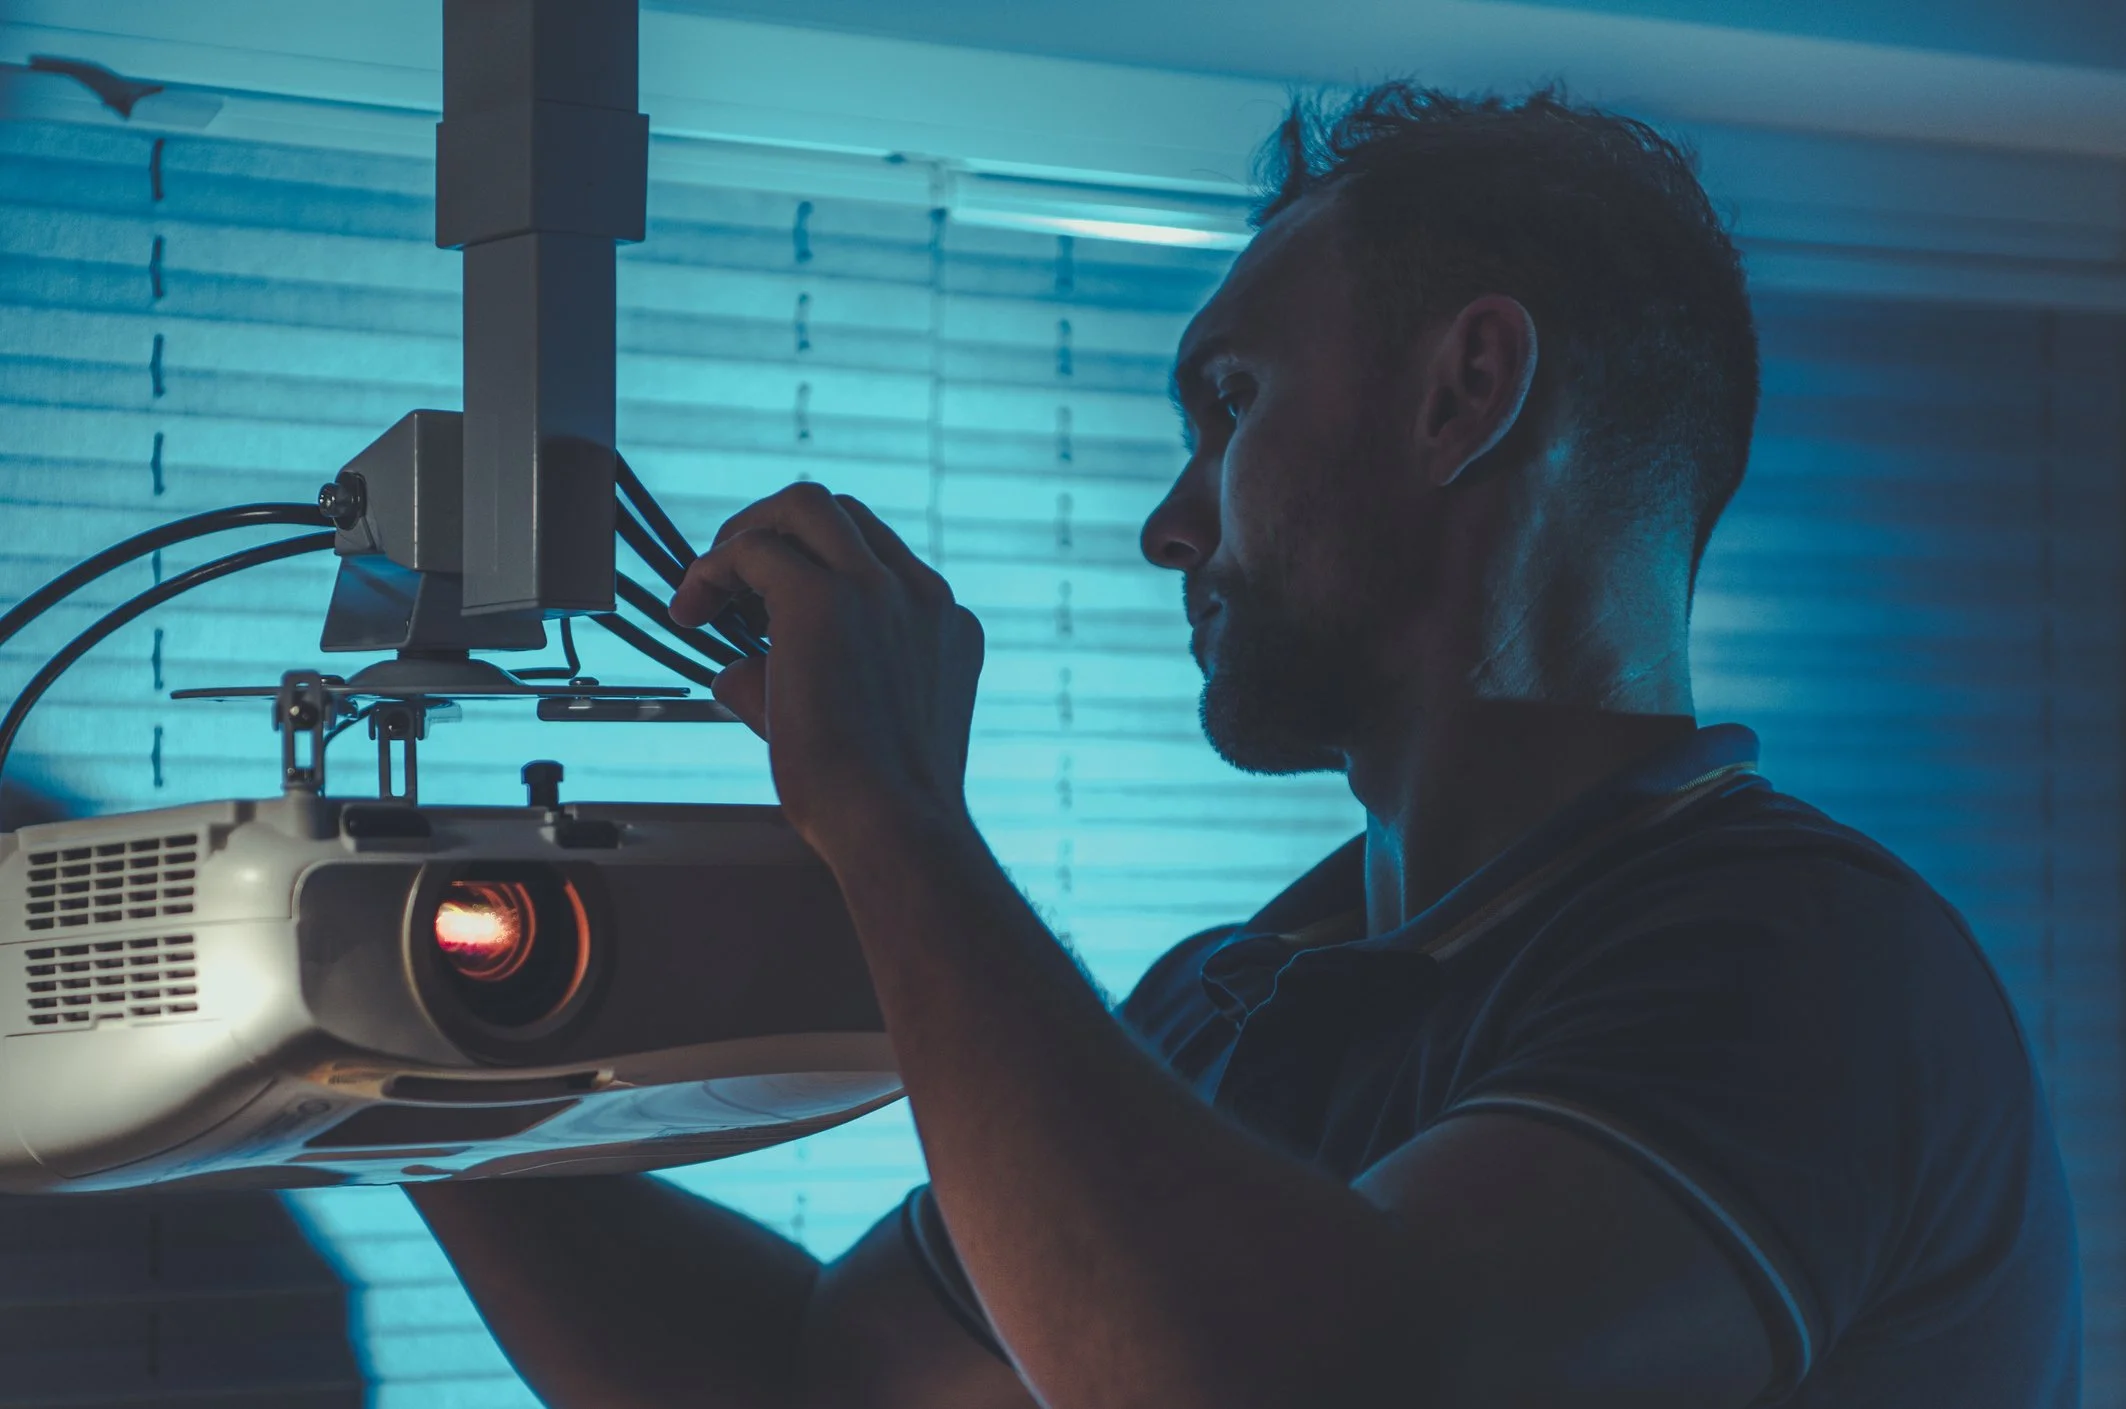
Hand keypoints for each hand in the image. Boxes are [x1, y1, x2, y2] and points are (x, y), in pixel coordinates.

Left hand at [669, 483, 984, 860]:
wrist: (892, 830)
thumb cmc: (875, 805)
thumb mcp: (855, 727)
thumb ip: (804, 682)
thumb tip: (734, 671)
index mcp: (944, 625)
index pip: (876, 558)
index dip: (814, 571)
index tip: (767, 611)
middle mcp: (919, 596)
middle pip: (842, 514)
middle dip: (777, 532)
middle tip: (733, 581)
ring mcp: (877, 591)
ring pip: (804, 505)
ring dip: (748, 533)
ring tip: (707, 585)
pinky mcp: (823, 600)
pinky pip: (754, 550)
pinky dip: (712, 571)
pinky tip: (689, 611)